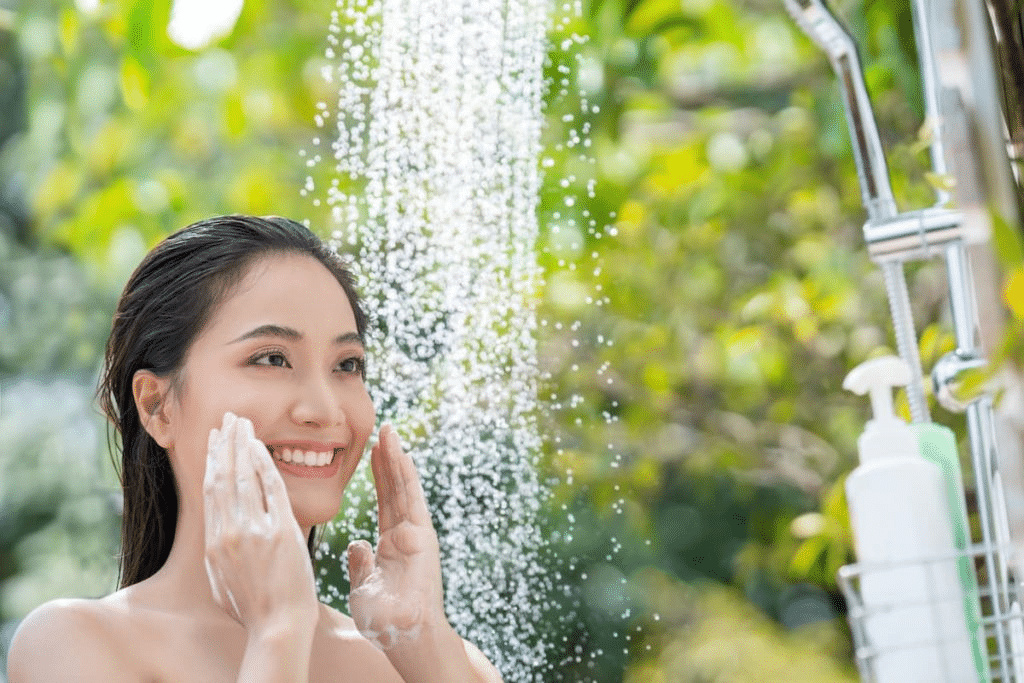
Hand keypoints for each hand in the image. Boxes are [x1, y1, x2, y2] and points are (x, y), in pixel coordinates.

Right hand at [203, 412, 319, 635]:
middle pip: (222, 477)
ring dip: (241, 445)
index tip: (216, 441)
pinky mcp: (279, 532)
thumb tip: (221, 535)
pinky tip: (260, 445)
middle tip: (227, 419)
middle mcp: (228, 533)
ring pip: (242, 477)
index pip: (211, 491)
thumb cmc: (255, 611)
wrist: (277, 628)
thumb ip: (222, 554)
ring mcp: (253, 531)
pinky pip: (269, 488)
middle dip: (224, 444)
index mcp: (214, 544)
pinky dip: (263, 464)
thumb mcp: (224, 582)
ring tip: (242, 422)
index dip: (213, 462)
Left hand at [347, 425, 446, 648]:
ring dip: (396, 458)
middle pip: (394, 489)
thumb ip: (361, 563)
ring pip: (403, 487)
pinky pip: (412, 498)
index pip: (384, 502)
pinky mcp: (422, 535)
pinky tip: (399, 453)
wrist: (403, 634)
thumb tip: (357, 544)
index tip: (371, 452)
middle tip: (380, 431)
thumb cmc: (384, 619)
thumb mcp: (364, 585)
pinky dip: (406, 474)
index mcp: (392, 545)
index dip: (378, 476)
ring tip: (388, 431)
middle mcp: (406, 534)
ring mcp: (416, 533)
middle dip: (387, 460)